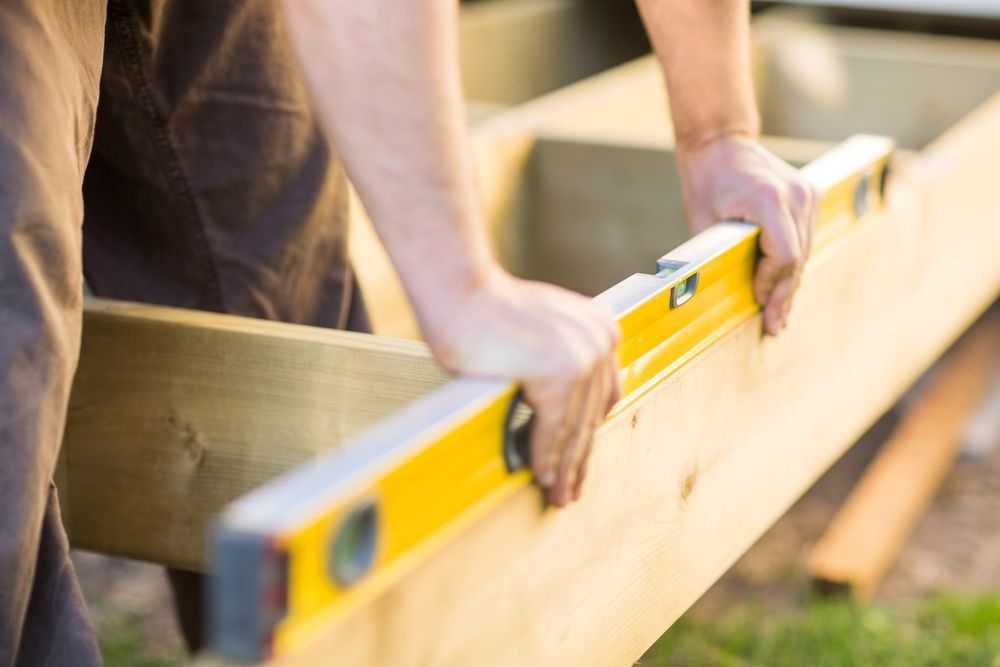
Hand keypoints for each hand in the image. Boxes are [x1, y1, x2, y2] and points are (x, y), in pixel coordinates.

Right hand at [423, 269, 621, 506]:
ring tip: (557, 494)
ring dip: (563, 467)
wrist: (461, 293)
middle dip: (578, 459)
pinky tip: (540, 476)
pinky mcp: (559, 373)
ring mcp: (582, 357)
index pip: (601, 397)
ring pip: (574, 428)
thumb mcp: (541, 335)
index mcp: (601, 330)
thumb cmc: (487, 312)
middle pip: (590, 416)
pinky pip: (552, 428)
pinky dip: (544, 456)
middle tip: (570, 489)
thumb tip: (562, 417)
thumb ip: (560, 365)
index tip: (579, 460)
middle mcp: (599, 342)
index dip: (589, 434)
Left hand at [675, 135, 818, 334]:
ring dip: (792, 282)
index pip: (783, 256)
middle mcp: (796, 195)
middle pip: (797, 258)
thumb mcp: (703, 220)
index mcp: (769, 200)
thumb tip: (723, 295)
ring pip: (805, 251)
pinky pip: (805, 237)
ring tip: (781, 314)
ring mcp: (807, 193)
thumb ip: (720, 254)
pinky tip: (785, 285)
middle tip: (776, 326)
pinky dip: (794, 262)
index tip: (759, 304)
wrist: (721, 141)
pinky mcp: (810, 195)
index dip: (771, 284)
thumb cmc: (706, 180)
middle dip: (785, 294)